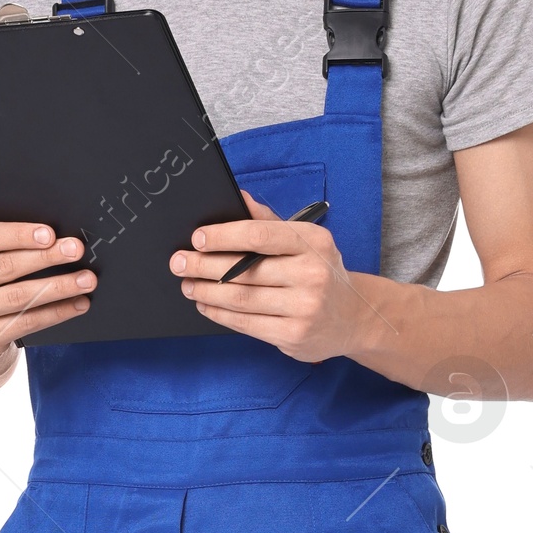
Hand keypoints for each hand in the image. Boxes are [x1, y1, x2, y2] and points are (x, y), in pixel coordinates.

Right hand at [0, 212, 94, 390]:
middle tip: (75, 250)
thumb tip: (48, 232)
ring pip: (18, 297)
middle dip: (45, 257)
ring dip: (58, 287)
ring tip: (86, 279)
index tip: (49, 233)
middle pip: (3, 267)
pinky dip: (56, 312)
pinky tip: (77, 303)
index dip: (17, 234)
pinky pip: (26, 323)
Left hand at [169, 194, 364, 360]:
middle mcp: (311, 274)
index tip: (197, 238)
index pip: (260, 236)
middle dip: (204, 266)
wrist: (354, 316)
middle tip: (179, 262)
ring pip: (241, 299)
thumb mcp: (305, 241)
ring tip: (187, 284)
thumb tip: (237, 196)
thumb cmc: (320, 271)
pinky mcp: (293, 335)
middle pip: (244, 270)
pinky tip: (206, 304)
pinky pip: (246, 323)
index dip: (224, 236)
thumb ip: (270, 221)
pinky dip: (220, 314)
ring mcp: (304, 308)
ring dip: (206, 291)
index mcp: (312, 242)